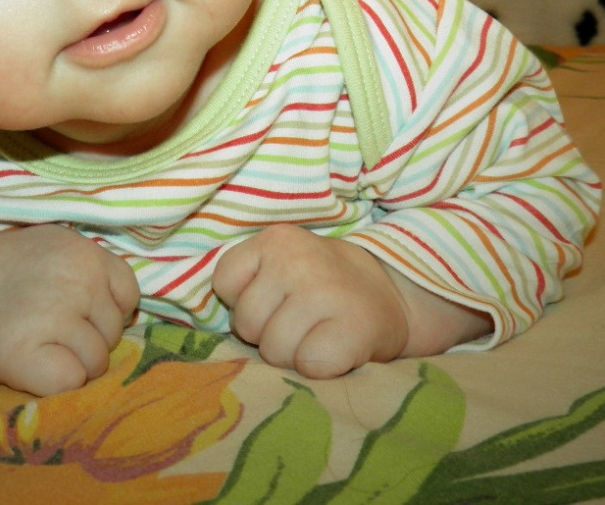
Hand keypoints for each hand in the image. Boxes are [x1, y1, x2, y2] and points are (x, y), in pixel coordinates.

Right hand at [0, 226, 140, 393]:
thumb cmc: (2, 272)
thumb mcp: (53, 246)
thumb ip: (90, 268)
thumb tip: (127, 310)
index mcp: (85, 252)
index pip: (128, 295)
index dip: (105, 310)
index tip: (76, 312)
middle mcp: (77, 281)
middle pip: (112, 333)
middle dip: (87, 338)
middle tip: (46, 328)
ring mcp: (54, 317)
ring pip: (95, 362)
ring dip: (71, 363)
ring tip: (36, 345)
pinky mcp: (28, 355)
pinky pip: (70, 382)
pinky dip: (54, 382)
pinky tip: (30, 364)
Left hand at [212, 225, 409, 378]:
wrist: (391, 295)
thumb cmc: (320, 286)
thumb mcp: (279, 263)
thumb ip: (247, 280)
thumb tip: (216, 322)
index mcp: (275, 239)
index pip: (225, 283)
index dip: (246, 301)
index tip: (275, 299)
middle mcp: (297, 259)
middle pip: (247, 324)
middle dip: (268, 333)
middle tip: (300, 322)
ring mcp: (326, 292)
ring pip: (274, 351)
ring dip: (292, 355)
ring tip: (317, 334)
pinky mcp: (352, 328)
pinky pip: (309, 366)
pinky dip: (320, 368)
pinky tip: (335, 348)